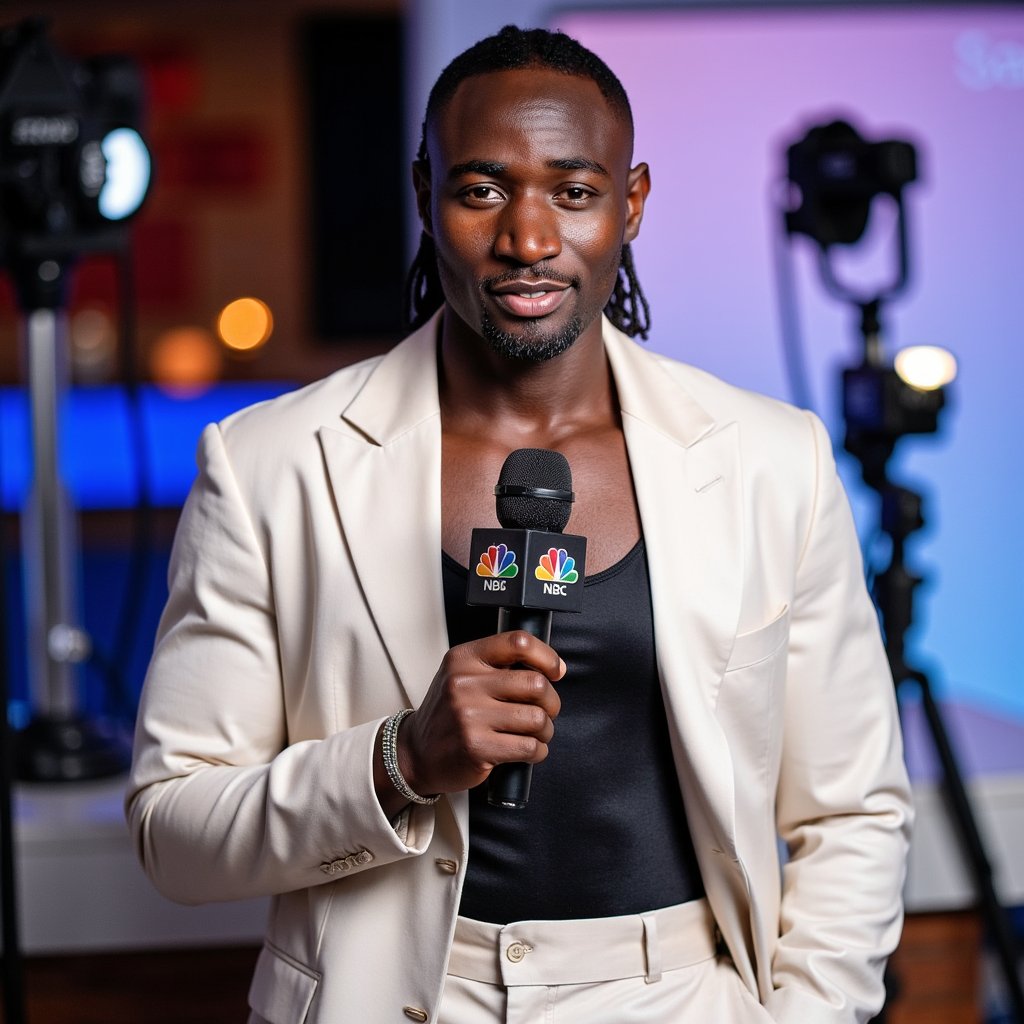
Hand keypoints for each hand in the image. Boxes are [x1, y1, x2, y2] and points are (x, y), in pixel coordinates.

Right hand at [382, 631, 564, 807]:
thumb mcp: (461, 676)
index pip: (517, 642)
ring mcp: (469, 716)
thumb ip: (497, 666)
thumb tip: (552, 668)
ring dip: (545, 730)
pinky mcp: (477, 747)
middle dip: (551, 702)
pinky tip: (527, 750)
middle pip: (536, 683)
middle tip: (545, 711)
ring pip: (536, 718)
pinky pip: (529, 747)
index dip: (547, 657)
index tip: (555, 671)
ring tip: (535, 733)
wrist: (415, 753)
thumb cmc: (448, 714)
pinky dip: (537, 751)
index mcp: (464, 659)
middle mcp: (464, 683)